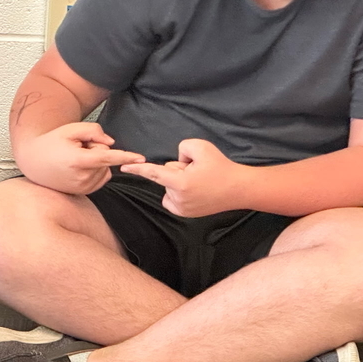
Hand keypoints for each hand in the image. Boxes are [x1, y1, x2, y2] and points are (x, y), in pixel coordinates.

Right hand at [16, 122, 144, 194]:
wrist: (34, 162)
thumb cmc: (51, 143)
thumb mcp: (70, 129)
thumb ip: (93, 131)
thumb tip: (111, 142)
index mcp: (78, 161)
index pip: (107, 157)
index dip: (125, 156)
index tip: (141, 159)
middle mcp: (81, 177)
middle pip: (105, 158)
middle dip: (96, 150)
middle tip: (76, 149)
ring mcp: (83, 187)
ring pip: (105, 169)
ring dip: (95, 161)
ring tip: (74, 159)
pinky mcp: (84, 192)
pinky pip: (101, 177)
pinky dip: (95, 170)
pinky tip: (78, 167)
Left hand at [120, 138, 245, 215]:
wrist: (239, 189)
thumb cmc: (221, 167)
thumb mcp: (201, 147)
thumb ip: (181, 148)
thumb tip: (174, 161)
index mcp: (180, 183)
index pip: (153, 173)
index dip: (137, 169)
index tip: (123, 167)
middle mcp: (178, 199)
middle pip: (166, 175)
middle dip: (177, 169)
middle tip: (199, 171)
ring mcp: (181, 209)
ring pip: (169, 186)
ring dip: (179, 181)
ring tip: (200, 181)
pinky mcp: (185, 214)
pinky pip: (172, 197)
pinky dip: (178, 191)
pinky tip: (195, 189)